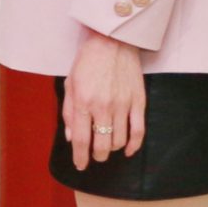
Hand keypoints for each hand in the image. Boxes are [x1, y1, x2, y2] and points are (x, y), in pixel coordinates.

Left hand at [64, 31, 146, 171]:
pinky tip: (128, 150)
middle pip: (101, 145)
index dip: (80, 157)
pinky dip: (134, 145)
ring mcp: (123, 105)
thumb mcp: (70, 83)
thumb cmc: (88, 61)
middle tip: (94, 157)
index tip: (80, 165)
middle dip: (96, 156)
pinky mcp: (138, 102)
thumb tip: (71, 137)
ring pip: (119, 141)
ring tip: (107, 147)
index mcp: (83, 102)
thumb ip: (69, 112)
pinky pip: (138, 131)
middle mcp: (103, 106)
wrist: (113, 41)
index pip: (81, 140)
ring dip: (112, 149)